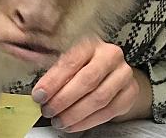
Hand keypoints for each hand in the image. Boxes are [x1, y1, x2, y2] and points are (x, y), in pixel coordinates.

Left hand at [31, 37, 151, 131]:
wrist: (111, 71)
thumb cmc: (82, 64)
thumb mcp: (67, 58)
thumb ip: (51, 68)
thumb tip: (35, 88)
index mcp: (90, 41)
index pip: (71, 61)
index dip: (53, 81)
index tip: (39, 96)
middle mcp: (110, 54)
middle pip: (87, 80)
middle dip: (63, 100)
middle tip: (48, 111)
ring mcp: (123, 73)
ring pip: (98, 98)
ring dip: (75, 114)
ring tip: (58, 121)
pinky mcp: (130, 92)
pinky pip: (108, 111)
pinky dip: (88, 121)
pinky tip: (73, 125)